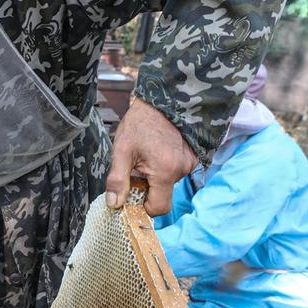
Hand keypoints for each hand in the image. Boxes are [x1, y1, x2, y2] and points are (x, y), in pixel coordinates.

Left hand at [104, 97, 196, 216]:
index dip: (143, 206)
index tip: (132, 195)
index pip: (158, 208)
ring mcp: (190, 163)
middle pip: (163, 195)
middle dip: (147, 188)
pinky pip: (176, 172)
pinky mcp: (194, 157)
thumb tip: (113, 204)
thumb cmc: (140, 123)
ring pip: (169, 183)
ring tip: (147, 156)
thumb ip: (117, 180)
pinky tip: (158, 152)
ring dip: (156, 176)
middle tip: (137, 169)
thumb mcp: (122, 150)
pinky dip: (165, 168)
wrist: (162, 99)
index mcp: (165, 171)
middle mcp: (182, 170)